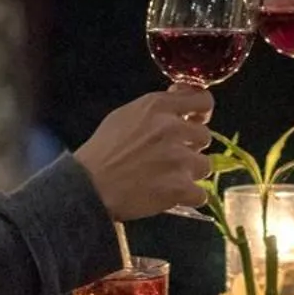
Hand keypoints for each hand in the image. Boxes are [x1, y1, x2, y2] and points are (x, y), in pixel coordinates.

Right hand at [73, 87, 213, 221]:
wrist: (88, 186)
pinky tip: (170, 195)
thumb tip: (180, 97)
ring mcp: (178, 159)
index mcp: (158, 107)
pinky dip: (187, 197)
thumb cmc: (103, 150)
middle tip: (170, 157)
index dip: (201, 112)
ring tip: (166, 178)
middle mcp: (172, 128)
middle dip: (191, 147)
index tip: (195, 121)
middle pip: (205, 136)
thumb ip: (156, 107)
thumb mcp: (125, 115)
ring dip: (189, 173)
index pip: (203, 100)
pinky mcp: (179, 188)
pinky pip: (200, 194)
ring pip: (204, 165)